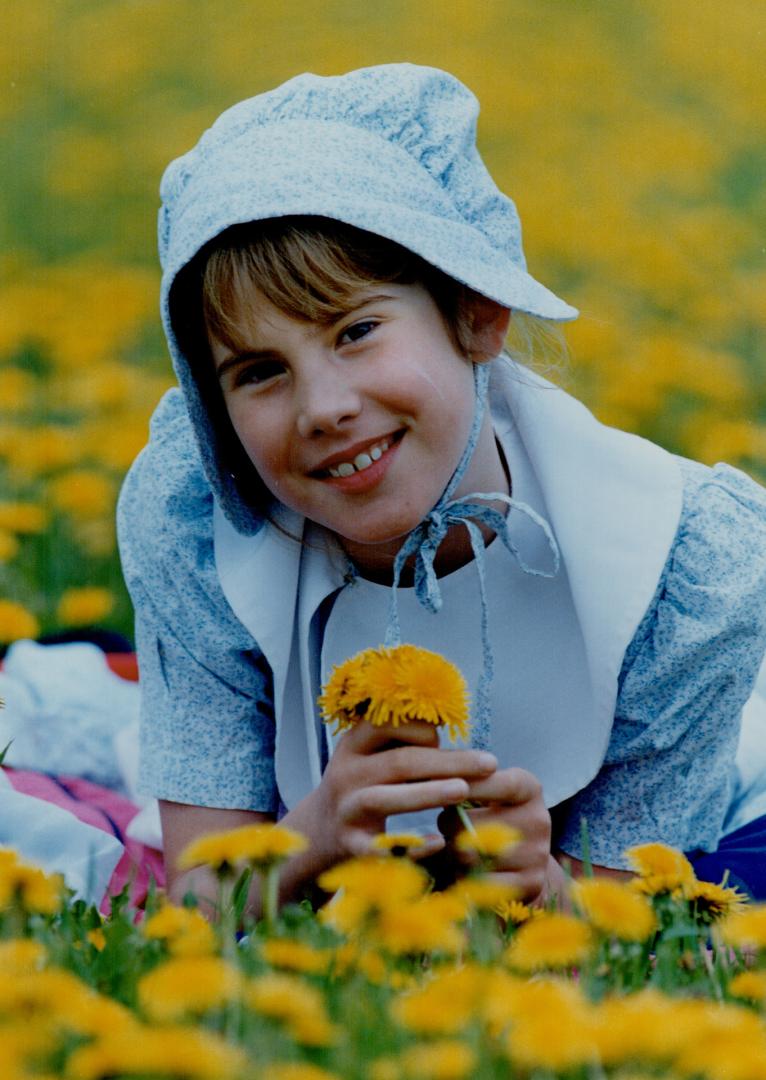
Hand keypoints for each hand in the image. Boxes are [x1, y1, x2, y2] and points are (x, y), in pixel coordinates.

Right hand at [311, 720, 497, 863]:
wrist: (318, 833)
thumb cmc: (362, 787)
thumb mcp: (370, 757)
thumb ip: (402, 743)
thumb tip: (445, 728)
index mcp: (354, 745)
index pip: (388, 724)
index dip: (423, 728)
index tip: (448, 738)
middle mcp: (346, 773)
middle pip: (399, 761)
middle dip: (447, 761)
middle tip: (489, 763)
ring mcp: (346, 810)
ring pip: (385, 798)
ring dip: (426, 793)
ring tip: (463, 790)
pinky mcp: (349, 845)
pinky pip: (381, 847)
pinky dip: (410, 846)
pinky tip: (438, 843)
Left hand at [439, 766, 553, 903]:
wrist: (526, 858)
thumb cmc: (493, 813)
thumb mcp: (485, 792)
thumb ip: (460, 785)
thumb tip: (430, 782)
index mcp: (528, 789)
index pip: (500, 784)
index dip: (470, 786)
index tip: (441, 784)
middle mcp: (538, 820)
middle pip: (476, 824)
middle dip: (449, 825)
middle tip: (445, 825)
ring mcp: (536, 854)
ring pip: (473, 856)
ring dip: (454, 854)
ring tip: (457, 847)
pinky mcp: (529, 883)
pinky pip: (480, 881)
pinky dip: (466, 877)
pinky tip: (468, 869)